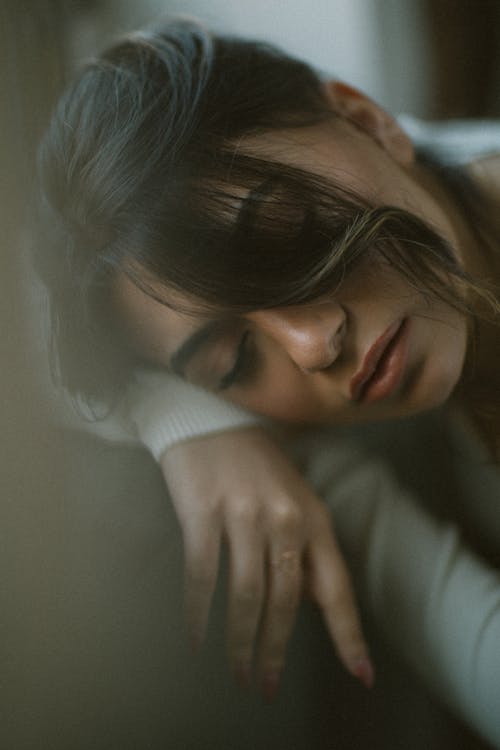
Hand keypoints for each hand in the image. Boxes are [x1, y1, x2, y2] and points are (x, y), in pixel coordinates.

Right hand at [160, 426, 372, 697]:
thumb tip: (312, 601)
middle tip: (264, 686)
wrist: (211, 417)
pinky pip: (202, 576)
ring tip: (235, 672)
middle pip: (285, 601)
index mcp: (313, 517)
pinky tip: (195, 638)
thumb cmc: (256, 464)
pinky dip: (197, 614)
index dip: (349, 633)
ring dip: (240, 642)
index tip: (361, 674)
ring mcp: (243, 514)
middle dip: (275, 651)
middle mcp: (285, 518)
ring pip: (246, 596)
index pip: (336, 586)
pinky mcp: (202, 512)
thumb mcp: (296, 501)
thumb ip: (306, 549)